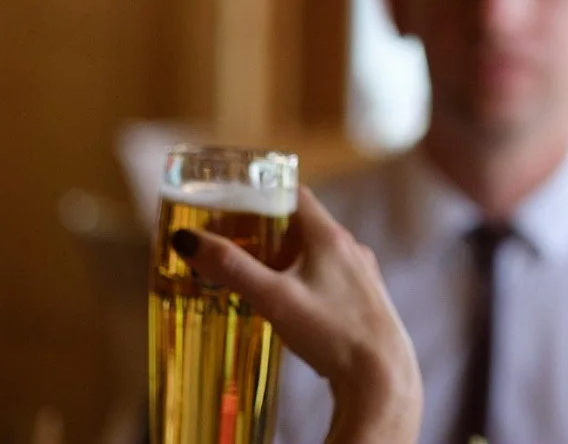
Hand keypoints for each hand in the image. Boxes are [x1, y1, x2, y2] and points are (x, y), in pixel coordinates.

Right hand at [173, 188, 420, 443]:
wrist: (381, 374)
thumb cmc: (329, 331)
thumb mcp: (273, 298)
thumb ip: (231, 268)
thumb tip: (186, 239)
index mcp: (329, 235)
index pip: (295, 193)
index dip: (263, 194)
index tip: (233, 205)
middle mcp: (350, 247)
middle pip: (303, 223)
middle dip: (268, 230)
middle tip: (234, 245)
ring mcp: (361, 273)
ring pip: (317, 252)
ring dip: (287, 257)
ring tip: (256, 275)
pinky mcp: (365, 299)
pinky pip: (329, 276)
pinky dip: (305, 279)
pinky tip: (290, 303)